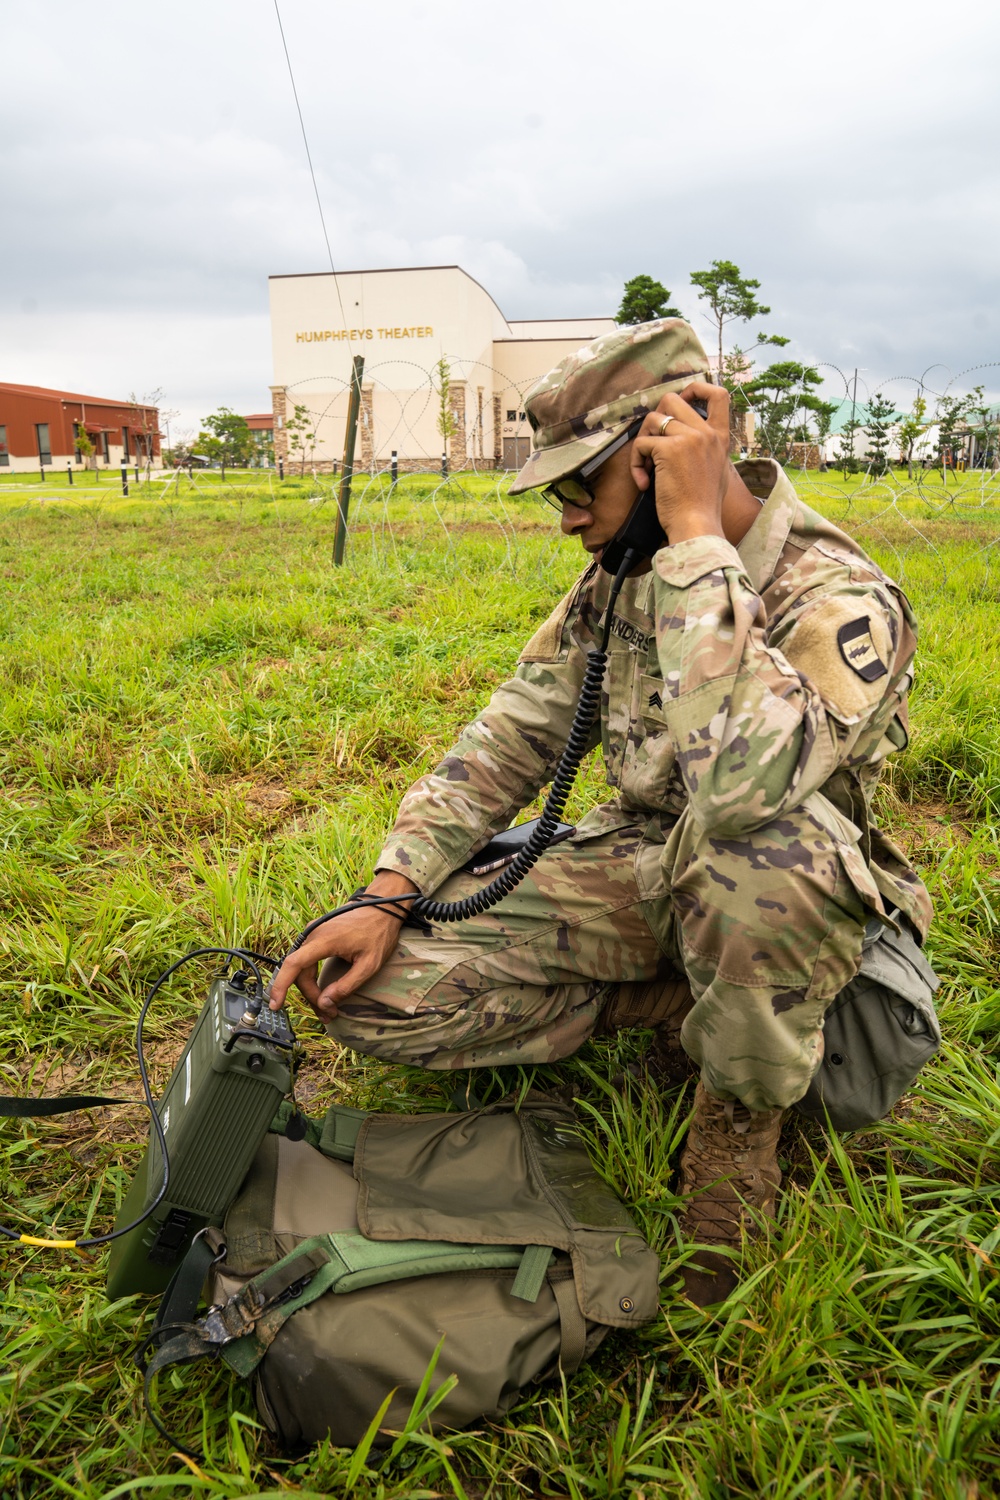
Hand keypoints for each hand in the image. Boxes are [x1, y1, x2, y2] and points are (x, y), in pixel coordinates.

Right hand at [268, 870, 417, 1023]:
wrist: (383, 907)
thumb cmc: (378, 933)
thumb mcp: (369, 965)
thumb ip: (346, 986)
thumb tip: (324, 1002)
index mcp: (324, 940)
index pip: (293, 964)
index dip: (281, 986)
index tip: (275, 1004)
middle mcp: (313, 934)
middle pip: (300, 972)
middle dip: (311, 996)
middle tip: (328, 1014)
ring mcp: (314, 933)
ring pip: (303, 968)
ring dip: (311, 989)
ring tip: (326, 1008)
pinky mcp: (317, 935)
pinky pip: (308, 960)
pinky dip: (312, 977)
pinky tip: (321, 990)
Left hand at [629, 380, 730, 544]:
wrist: (698, 526)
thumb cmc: (702, 507)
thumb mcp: (715, 472)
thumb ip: (706, 450)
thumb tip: (683, 438)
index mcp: (720, 437)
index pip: (718, 394)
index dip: (695, 389)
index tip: (683, 401)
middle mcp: (707, 433)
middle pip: (672, 398)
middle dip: (655, 419)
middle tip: (652, 444)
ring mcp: (689, 438)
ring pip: (653, 418)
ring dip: (643, 442)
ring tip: (646, 469)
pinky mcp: (669, 449)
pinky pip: (641, 443)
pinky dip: (635, 463)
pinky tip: (644, 483)